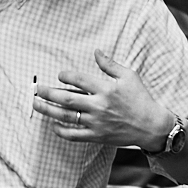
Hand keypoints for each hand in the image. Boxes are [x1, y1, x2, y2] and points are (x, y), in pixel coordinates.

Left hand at [33, 49, 169, 150]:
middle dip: (47, 93)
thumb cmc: (141, 99)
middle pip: (66, 98)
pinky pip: (74, 135)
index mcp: (106, 89)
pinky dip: (61, 130)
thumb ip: (110, 65)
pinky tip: (53, 124)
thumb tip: (96, 52)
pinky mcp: (97, 136)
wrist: (151, 126)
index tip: (61, 75)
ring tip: (36, 104)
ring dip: (47, 110)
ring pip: (66, 116)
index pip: (79, 80)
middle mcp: (99, 106)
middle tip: (37, 90)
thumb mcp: (129, 77)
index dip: (66, 75)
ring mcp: (96, 122)